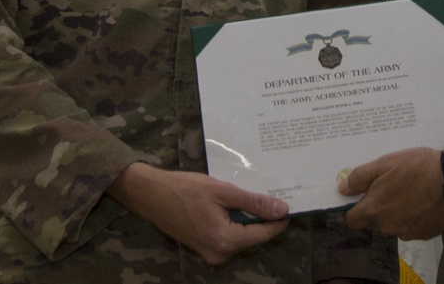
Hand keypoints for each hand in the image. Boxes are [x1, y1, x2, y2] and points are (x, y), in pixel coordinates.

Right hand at [108, 162, 288, 264]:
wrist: (151, 195)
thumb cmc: (185, 189)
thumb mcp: (222, 191)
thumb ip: (253, 202)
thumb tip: (282, 210)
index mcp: (225, 241)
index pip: (264, 233)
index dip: (279, 218)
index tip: (292, 201)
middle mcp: (220, 253)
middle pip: (254, 235)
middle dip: (263, 215)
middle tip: (272, 190)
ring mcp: (211, 253)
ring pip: (242, 234)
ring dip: (248, 216)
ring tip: (252, 193)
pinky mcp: (205, 247)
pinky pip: (229, 234)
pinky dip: (235, 219)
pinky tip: (235, 202)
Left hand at [338, 147, 443, 239]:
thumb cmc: (416, 168)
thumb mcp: (385, 163)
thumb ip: (360, 177)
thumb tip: (342, 189)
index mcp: (374, 210)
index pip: (352, 219)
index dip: (353, 207)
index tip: (361, 194)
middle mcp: (388, 227)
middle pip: (375, 219)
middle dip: (379, 205)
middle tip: (391, 184)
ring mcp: (407, 233)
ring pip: (394, 222)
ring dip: (397, 210)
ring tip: (411, 188)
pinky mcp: (425, 234)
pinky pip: (411, 225)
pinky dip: (414, 214)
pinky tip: (423, 198)